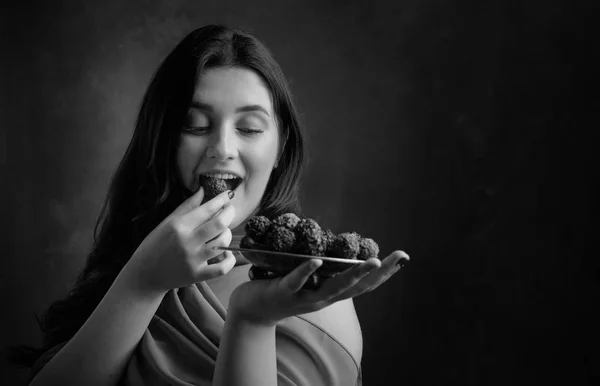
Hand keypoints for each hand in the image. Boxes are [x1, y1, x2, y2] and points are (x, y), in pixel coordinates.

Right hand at [124, 187, 237, 293]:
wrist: (145, 275)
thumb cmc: (154, 245)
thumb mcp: (167, 222)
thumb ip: (187, 206)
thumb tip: (202, 190)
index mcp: (179, 226)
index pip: (207, 209)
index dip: (222, 199)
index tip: (229, 194)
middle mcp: (187, 241)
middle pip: (219, 223)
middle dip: (230, 213)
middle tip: (230, 210)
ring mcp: (194, 260)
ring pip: (223, 242)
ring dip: (227, 234)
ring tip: (223, 231)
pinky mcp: (198, 275)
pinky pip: (223, 268)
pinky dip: (230, 259)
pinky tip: (227, 253)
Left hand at [228, 250, 408, 325]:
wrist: (251, 311)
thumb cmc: (283, 290)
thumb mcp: (310, 281)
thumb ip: (325, 270)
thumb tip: (340, 247)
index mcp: (330, 293)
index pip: (364, 286)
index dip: (385, 273)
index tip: (403, 258)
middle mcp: (323, 299)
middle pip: (357, 288)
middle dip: (380, 272)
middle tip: (399, 257)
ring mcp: (304, 298)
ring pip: (332, 288)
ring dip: (353, 274)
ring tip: (370, 261)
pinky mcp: (282, 293)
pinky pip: (295, 283)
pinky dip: (306, 272)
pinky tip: (317, 260)